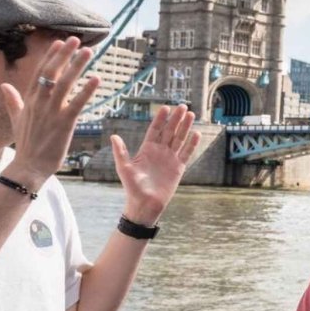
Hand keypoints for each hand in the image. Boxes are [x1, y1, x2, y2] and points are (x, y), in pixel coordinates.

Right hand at [0, 38, 100, 187]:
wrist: (28, 167)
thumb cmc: (26, 144)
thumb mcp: (16, 119)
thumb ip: (12, 101)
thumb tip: (4, 85)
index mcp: (29, 101)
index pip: (40, 73)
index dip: (50, 57)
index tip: (58, 42)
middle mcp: (39, 103)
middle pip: (52, 73)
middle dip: (64, 55)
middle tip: (76, 39)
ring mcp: (51, 113)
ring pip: (65, 84)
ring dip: (77, 66)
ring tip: (88, 52)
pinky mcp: (64, 124)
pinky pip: (77, 104)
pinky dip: (86, 91)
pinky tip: (96, 79)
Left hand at [112, 105, 199, 224]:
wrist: (145, 204)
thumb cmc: (132, 188)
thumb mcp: (124, 168)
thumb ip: (121, 152)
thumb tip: (113, 136)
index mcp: (147, 149)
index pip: (155, 130)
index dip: (160, 119)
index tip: (165, 108)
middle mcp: (160, 151)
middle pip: (169, 131)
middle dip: (176, 119)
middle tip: (182, 106)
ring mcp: (170, 159)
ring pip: (179, 139)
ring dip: (185, 127)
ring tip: (190, 114)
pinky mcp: (178, 168)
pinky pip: (187, 153)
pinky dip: (192, 144)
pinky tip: (196, 133)